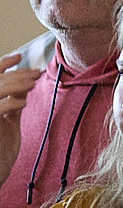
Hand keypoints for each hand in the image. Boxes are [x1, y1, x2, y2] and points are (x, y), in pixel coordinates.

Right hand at [0, 53, 34, 175]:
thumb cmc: (1, 150)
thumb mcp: (8, 122)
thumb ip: (12, 103)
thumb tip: (25, 85)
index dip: (2, 65)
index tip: (19, 57)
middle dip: (15, 74)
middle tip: (35, 72)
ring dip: (14, 84)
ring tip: (32, 83)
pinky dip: (9, 103)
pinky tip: (22, 102)